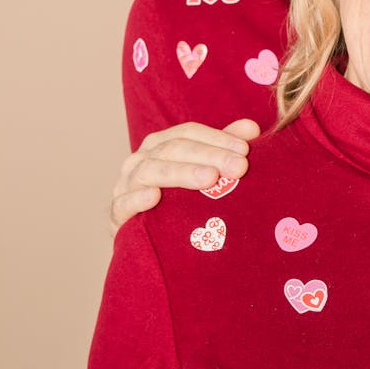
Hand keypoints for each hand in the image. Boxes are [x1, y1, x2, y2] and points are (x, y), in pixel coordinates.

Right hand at [110, 119, 260, 234]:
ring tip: (210, 178)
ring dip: (181, 173)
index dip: (217, 138)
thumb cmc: (176, 201)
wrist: (144, 240)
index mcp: (160, 145)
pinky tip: (155, 197)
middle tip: (238, 167)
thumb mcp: (200, 172)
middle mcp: (140, 159)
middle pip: (174, 149)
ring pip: (150, 171)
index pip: (189, 133)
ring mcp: (125, 185)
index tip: (245, 150)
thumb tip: (252, 128)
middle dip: (209, 156)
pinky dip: (137, 198)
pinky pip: (123, 204)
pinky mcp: (116, 215)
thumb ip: (222, 149)